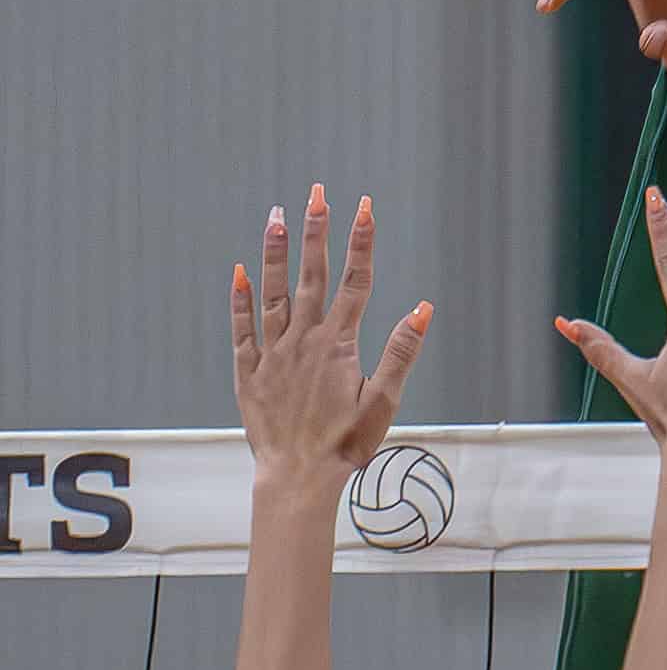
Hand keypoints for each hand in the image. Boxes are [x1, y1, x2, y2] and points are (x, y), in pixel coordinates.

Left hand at [231, 184, 432, 494]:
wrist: (297, 476)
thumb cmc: (346, 445)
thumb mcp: (383, 401)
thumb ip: (401, 352)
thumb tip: (423, 310)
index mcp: (339, 344)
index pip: (354, 281)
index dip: (361, 241)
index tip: (364, 206)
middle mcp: (304, 339)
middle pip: (312, 274)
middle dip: (317, 230)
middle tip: (318, 193)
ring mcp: (274, 352)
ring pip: (274, 292)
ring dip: (276, 253)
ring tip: (277, 217)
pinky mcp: (250, 371)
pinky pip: (243, 328)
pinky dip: (241, 299)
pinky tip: (239, 272)